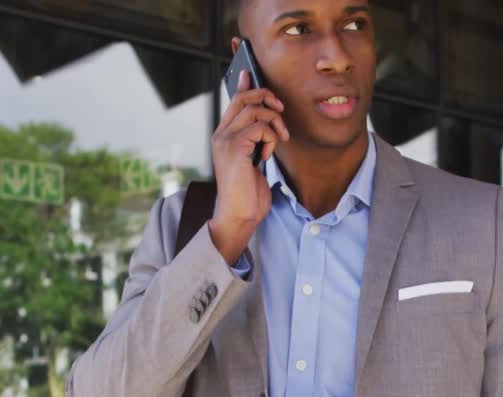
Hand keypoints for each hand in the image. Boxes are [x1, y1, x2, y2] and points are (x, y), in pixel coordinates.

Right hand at [208, 70, 289, 264]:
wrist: (239, 215)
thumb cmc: (248, 193)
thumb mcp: (254, 161)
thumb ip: (257, 142)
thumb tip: (269, 126)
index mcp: (224, 135)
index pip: (234, 100)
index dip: (245, 84)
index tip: (252, 73)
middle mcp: (221, 134)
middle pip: (244, 97)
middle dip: (268, 98)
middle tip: (281, 112)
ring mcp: (225, 140)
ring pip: (254, 109)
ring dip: (275, 122)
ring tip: (279, 140)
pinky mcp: (235, 148)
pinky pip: (260, 127)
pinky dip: (270, 138)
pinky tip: (267, 155)